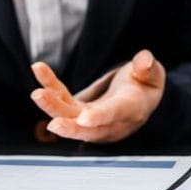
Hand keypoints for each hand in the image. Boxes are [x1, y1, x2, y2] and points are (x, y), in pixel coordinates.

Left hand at [30, 50, 165, 142]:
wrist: (137, 98)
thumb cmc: (146, 85)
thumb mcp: (153, 75)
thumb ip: (148, 69)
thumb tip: (143, 60)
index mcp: (131, 110)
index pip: (115, 115)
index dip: (100, 117)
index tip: (84, 119)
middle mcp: (110, 121)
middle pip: (88, 129)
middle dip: (70, 127)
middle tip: (53, 124)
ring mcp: (92, 120)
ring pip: (69, 117)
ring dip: (52, 106)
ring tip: (37, 93)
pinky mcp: (78, 114)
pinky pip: (62, 101)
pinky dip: (50, 87)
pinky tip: (39, 69)